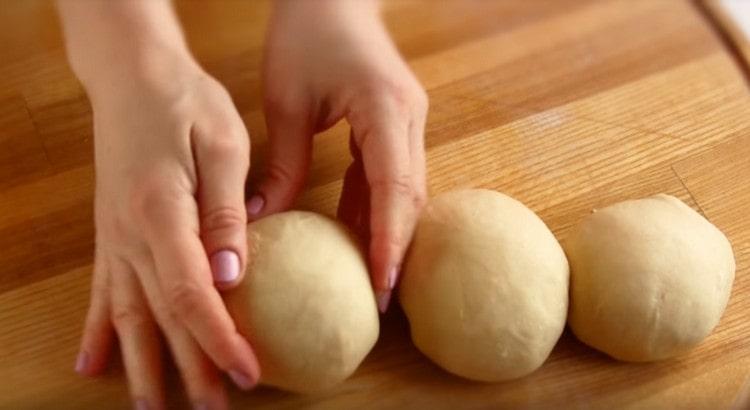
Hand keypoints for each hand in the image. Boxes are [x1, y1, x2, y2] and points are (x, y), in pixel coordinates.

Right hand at [74, 54, 258, 408]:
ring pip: (128, 316)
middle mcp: (131, 236)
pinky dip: (97, 332)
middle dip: (189, 370)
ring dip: (142, 367)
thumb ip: (225, 212)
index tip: (248, 373)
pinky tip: (91, 365)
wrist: (135, 77)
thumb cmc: (187, 103)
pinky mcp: (112, 234)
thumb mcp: (223, 145)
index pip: (192, 295)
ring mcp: (116, 238)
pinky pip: (102, 292)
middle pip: (162, 317)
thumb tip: (232, 275)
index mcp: (163, 214)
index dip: (219, 340)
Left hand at [254, 0, 428, 311]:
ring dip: (390, 232)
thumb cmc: (305, 34)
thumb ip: (282, 162)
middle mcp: (407, 119)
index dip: (390, 239)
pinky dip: (375, 206)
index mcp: (384, 109)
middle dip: (398, 248)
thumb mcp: (286, 101)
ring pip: (406, 189)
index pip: (395, 187)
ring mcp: (407, 121)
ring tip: (370, 280)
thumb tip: (265, 219)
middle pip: (411, 196)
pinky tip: (357, 235)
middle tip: (380, 300)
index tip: (380, 284)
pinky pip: (390, 175)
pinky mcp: (394, 124)